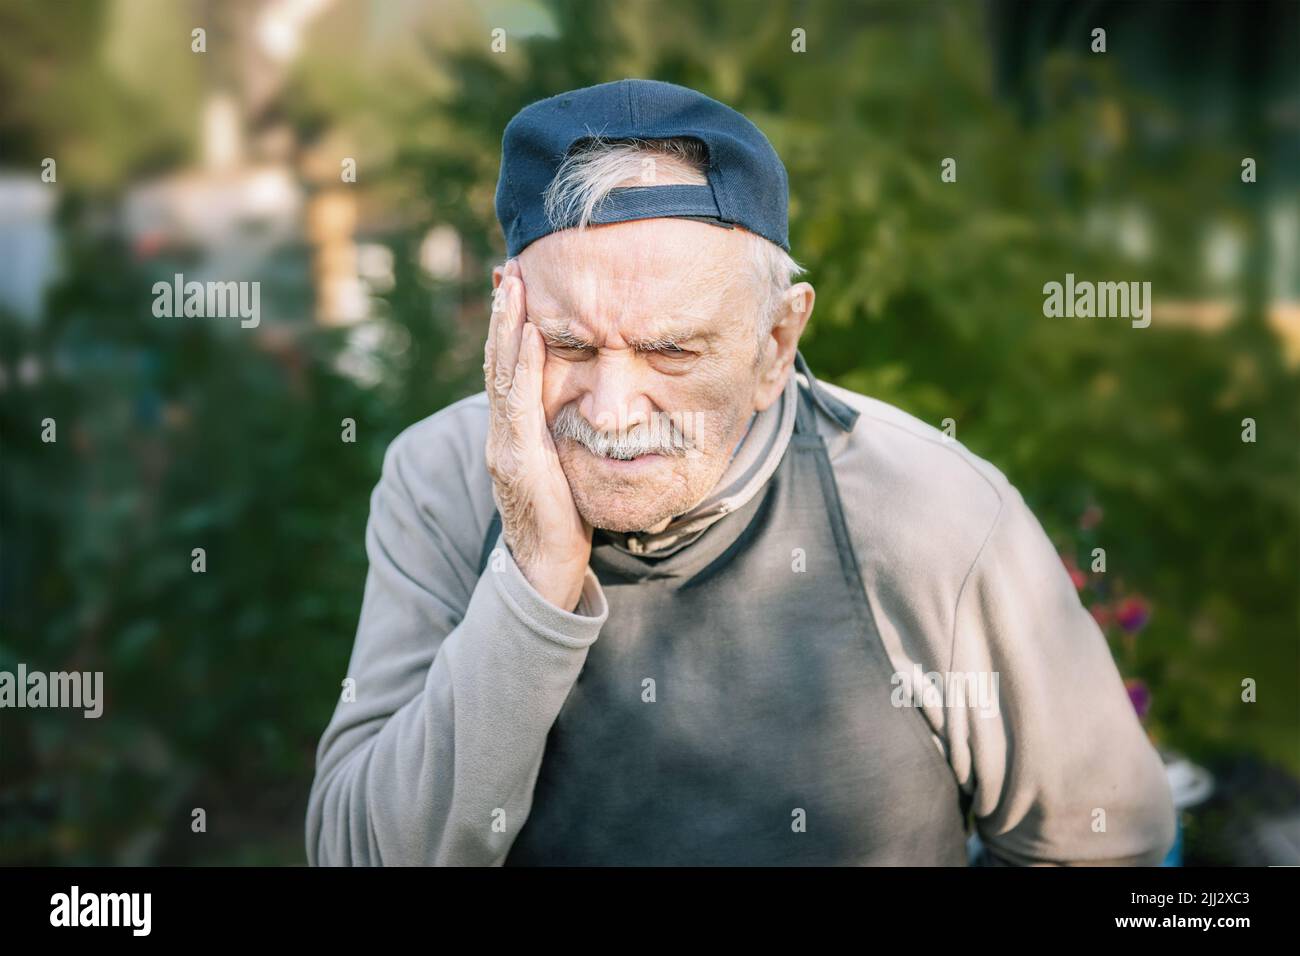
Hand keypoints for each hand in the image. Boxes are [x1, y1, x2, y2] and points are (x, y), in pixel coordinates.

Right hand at [483, 259, 592, 610]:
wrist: (544, 571)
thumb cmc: (562, 521)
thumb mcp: (564, 466)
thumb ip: (565, 435)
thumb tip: (590, 402)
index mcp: (515, 432)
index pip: (511, 367)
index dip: (511, 326)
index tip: (516, 284)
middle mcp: (503, 432)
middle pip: (500, 360)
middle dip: (504, 313)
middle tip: (509, 267)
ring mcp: (505, 444)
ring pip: (502, 373)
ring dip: (508, 326)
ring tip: (512, 284)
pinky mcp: (515, 460)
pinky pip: (517, 403)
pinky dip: (521, 365)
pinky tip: (531, 335)